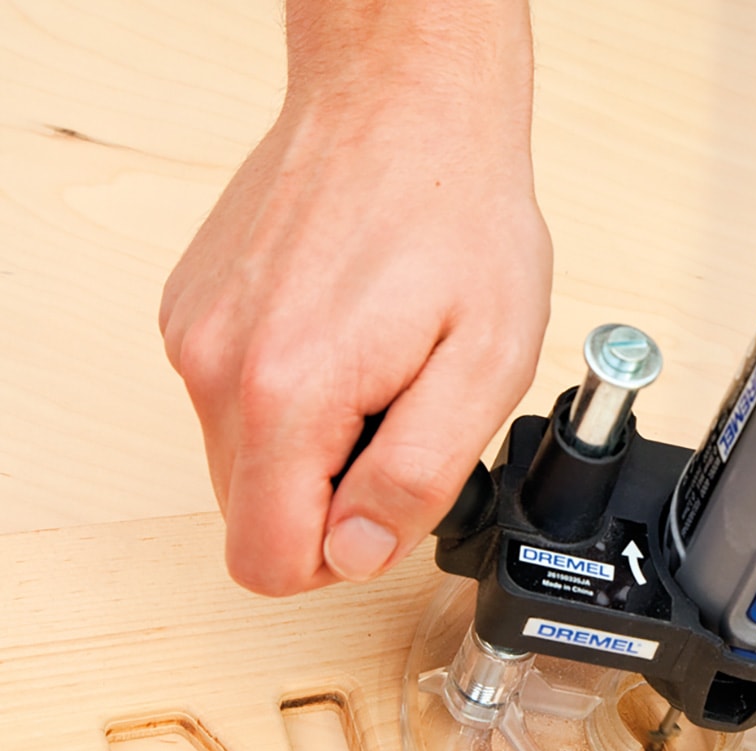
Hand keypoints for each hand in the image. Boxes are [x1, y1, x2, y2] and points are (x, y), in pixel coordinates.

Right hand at [160, 48, 549, 595]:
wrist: (405, 106)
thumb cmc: (458, 217)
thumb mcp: (485, 362)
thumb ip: (417, 473)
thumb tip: (355, 552)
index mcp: (288, 393)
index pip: (268, 561)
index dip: (342, 553)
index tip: (392, 493)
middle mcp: (217, 366)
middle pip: (254, 514)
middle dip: (332, 495)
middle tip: (400, 414)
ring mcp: (195, 333)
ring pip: (243, 460)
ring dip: (315, 444)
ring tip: (379, 368)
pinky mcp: (193, 309)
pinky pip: (234, 400)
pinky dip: (291, 395)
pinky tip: (346, 335)